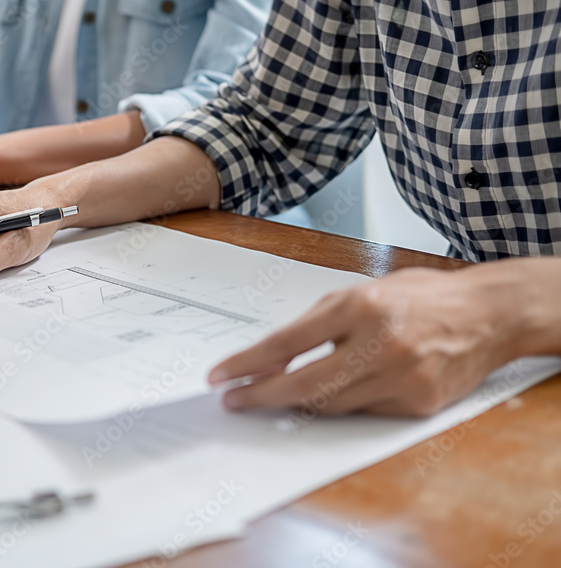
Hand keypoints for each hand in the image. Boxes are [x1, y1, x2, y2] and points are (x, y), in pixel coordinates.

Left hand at [208, 260, 560, 416]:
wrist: (487, 314)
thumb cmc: (418, 297)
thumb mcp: (360, 293)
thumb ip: (315, 324)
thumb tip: (270, 359)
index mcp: (360, 307)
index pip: (287, 343)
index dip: (246, 363)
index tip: (220, 376)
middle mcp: (382, 344)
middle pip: (304, 384)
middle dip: (261, 395)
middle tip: (234, 400)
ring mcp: (403, 377)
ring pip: (331, 405)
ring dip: (296, 403)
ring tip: (273, 395)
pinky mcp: (418, 403)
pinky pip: (363, 412)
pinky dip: (341, 404)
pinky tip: (333, 392)